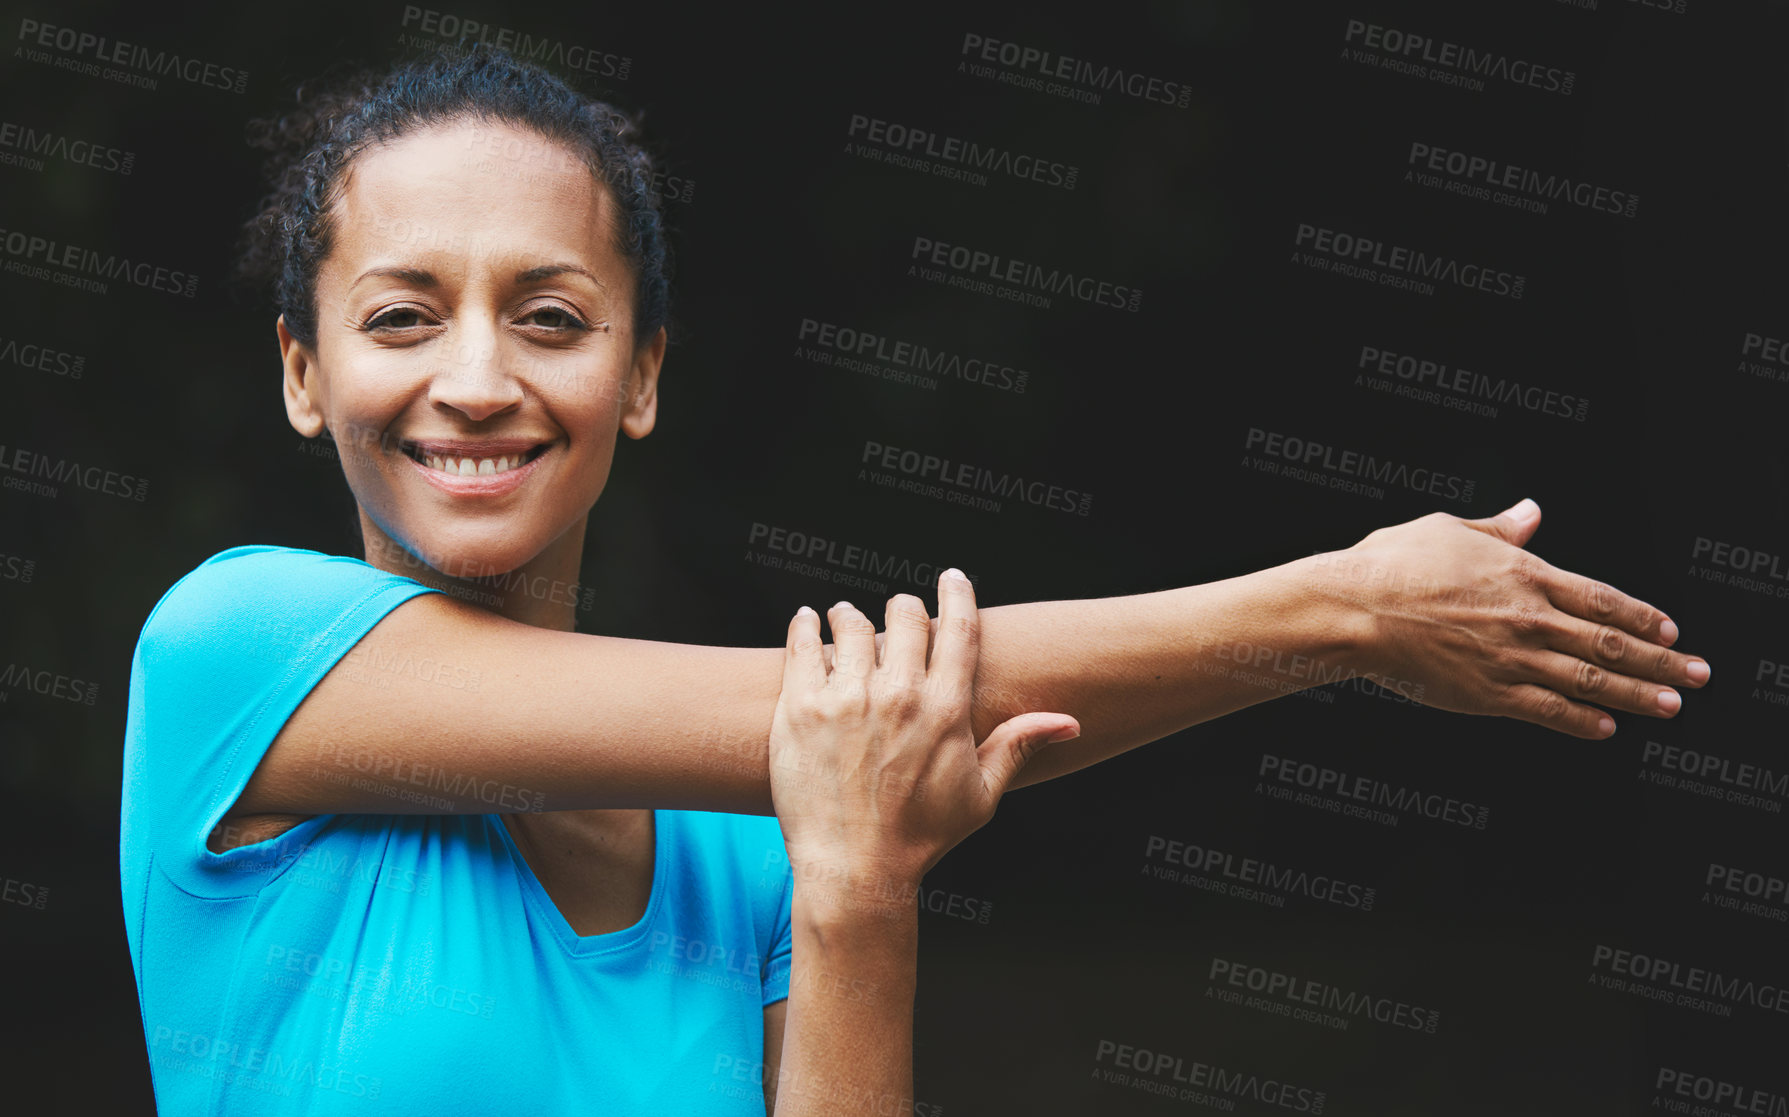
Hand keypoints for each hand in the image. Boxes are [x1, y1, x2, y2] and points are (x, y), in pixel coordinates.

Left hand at [767, 569, 1078, 906]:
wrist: (855, 867)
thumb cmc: (921, 836)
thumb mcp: (981, 794)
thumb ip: (1019, 746)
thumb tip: (1068, 722)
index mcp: (945, 709)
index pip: (958, 628)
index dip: (957, 594)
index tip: (952, 578)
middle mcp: (898, 694)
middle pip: (906, 616)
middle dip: (905, 606)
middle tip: (899, 610)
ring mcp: (846, 698)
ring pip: (852, 624)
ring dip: (852, 615)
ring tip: (846, 616)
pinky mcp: (800, 707)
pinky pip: (803, 644)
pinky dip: (807, 625)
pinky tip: (809, 621)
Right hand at [1313, 498, 1710, 738]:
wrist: (1355, 610)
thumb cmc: (1391, 563)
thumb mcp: (1449, 528)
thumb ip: (1498, 529)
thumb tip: (1530, 513)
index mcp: (1524, 574)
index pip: (1602, 599)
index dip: (1642, 616)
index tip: (1671, 629)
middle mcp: (1530, 618)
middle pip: (1612, 642)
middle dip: (1662, 660)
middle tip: (1698, 675)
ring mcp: (1512, 659)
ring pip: (1591, 679)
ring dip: (1638, 694)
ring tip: (1671, 705)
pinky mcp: (1487, 694)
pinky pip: (1548, 711)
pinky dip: (1581, 721)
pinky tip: (1606, 727)